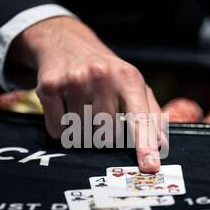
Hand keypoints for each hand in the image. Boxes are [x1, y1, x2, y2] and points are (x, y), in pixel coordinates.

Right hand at [10, 17, 165, 172]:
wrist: (67, 43)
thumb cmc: (106, 72)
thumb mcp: (133, 84)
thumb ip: (150, 113)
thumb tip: (160, 144)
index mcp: (128, 78)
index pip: (139, 118)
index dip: (145, 145)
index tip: (150, 166)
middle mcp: (101, 77)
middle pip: (108, 136)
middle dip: (106, 134)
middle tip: (101, 112)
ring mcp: (73, 82)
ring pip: (82, 137)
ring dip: (83, 131)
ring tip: (83, 107)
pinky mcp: (49, 88)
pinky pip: (59, 131)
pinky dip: (62, 128)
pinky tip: (66, 107)